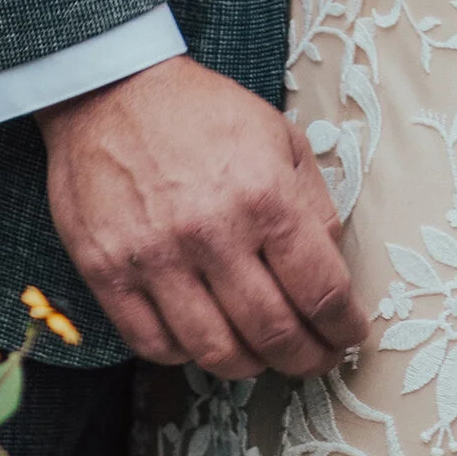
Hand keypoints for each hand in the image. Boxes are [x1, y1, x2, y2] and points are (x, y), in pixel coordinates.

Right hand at [42, 56, 368, 378]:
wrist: (110, 89)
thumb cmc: (201, 112)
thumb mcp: (280, 137)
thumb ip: (312, 204)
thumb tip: (331, 266)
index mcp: (266, 197)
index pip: (321, 292)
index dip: (343, 329)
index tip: (348, 336)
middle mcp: (213, 234)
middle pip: (273, 333)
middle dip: (306, 359)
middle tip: (315, 360)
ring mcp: (155, 257)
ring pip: (215, 350)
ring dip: (250, 366)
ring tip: (263, 357)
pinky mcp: (107, 272)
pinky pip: (154, 344)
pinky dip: (187, 355)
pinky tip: (204, 339)